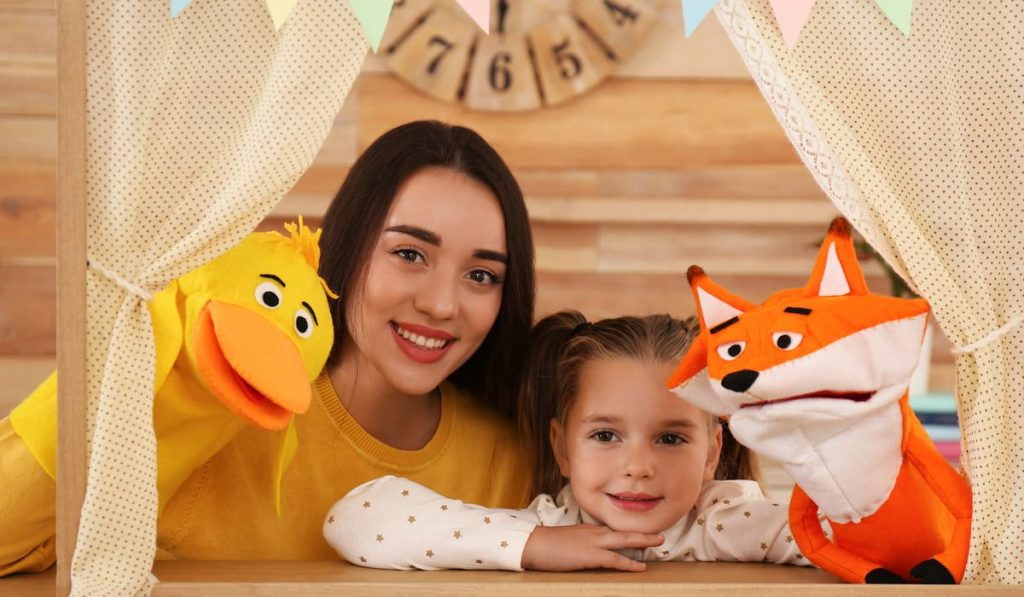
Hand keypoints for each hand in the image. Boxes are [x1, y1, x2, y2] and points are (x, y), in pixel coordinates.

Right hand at [521, 524, 663, 571]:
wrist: (533, 544)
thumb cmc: (546, 544)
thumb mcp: (567, 540)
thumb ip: (581, 541)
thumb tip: (587, 549)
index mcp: (588, 529)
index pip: (613, 529)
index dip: (629, 531)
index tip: (642, 532)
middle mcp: (594, 532)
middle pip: (623, 530)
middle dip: (642, 532)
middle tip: (659, 533)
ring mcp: (593, 542)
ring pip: (624, 540)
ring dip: (642, 541)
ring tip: (658, 542)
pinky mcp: (590, 555)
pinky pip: (615, 559)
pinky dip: (629, 563)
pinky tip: (641, 567)